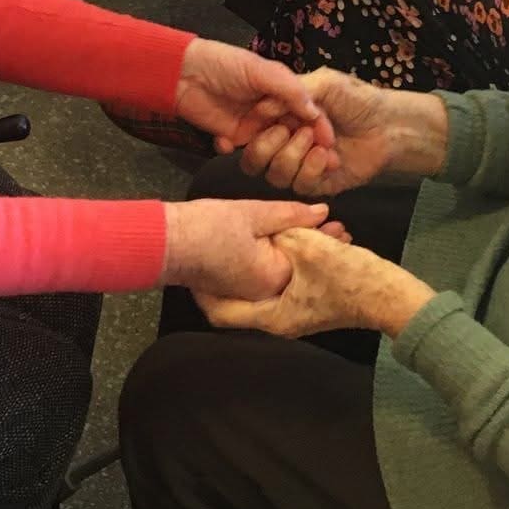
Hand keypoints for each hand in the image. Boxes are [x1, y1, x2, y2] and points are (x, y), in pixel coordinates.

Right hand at [161, 197, 329, 299]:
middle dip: (316, 249)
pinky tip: (280, 243)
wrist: (165, 243)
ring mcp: (248, 296)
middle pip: (298, 268)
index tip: (342, 229)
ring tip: (316, 233)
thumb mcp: (253, 212)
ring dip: (297, 253)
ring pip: (281, 272)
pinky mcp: (235, 291)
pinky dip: (275, 260)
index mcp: (273, 276)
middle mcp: (264, 293)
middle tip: (339, 231)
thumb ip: (291, 214)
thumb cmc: (206, 226)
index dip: (327, 240)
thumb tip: (323, 212)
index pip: (310, 258)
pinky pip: (264, 276)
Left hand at [174, 39, 337, 159]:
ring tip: (261, 142)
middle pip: (293, 135)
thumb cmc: (225, 63)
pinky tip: (226, 142)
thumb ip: (289, 90)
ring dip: (269, 149)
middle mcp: (271, 112)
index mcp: (283, 93)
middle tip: (304, 156)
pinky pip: (241, 153)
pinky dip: (233, 150)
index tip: (330, 147)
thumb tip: (313, 112)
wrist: (184, 72)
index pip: (307, 115)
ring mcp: (252, 127)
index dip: (320, 130)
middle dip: (300, 147)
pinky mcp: (231, 137)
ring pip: (271, 149)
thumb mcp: (261, 70)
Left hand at [195, 227, 435, 340]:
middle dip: (227, 272)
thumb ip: (282, 235)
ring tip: (245, 238)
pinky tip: (281, 238)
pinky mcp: (306, 301)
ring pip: (259, 287)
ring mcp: (292, 312)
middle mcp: (277, 320)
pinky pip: (279, 282)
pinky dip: (276, 263)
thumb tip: (260, 227)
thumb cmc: (352, 279)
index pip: (219, 311)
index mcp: (271, 316)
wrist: (390, 297)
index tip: (192, 265)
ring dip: (256, 264)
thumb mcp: (312, 249)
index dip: (201, 289)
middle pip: (236, 299)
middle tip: (213, 246)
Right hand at [234, 67, 447, 196]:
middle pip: (253, 159)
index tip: (270, 117)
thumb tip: (263, 106)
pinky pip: (299, 185)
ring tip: (317, 140)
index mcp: (279, 118)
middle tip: (290, 129)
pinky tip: (329, 157)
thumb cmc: (357, 100)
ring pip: (274, 174)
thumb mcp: (323, 84)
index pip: (249, 129)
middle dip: (268, 145)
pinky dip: (312, 169)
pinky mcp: (316, 184)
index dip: (253, 127)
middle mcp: (284, 144)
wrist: (387, 126)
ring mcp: (299, 166)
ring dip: (293, 156)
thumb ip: (291, 92)